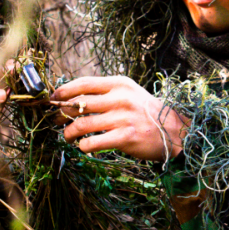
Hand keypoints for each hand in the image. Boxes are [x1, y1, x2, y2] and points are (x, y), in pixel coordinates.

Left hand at [52, 75, 186, 161]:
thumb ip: (106, 93)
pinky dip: (83, 146)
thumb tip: (73, 98)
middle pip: (79, 104)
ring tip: (67, 136)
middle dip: (62, 114)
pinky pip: (92, 143)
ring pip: (82, 125)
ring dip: (69, 133)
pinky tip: (84, 147)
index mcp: (120, 84)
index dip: (64, 90)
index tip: (53, 97)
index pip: (84, 83)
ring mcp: (123, 118)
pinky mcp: (125, 137)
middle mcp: (120, 98)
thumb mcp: (130, 94)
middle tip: (57, 121)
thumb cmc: (147, 113)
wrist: (175, 132)